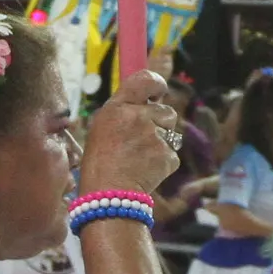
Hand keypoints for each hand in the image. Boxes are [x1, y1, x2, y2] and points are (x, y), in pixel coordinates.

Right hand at [77, 69, 177, 195]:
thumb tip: (148, 102)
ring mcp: (153, 136)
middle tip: (142, 141)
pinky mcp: (166, 154)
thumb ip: (124, 112)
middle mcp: (136, 116)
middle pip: (166, 110)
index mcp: (117, 107)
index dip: (157, 84)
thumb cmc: (100, 163)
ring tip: (142, 157)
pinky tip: (147, 170)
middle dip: (160, 124)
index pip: (145, 80)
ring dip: (162, 143)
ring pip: (172, 132)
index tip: (159, 91)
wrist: (108, 194)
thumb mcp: (102, 128)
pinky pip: (172, 154)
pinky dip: (163, 162)